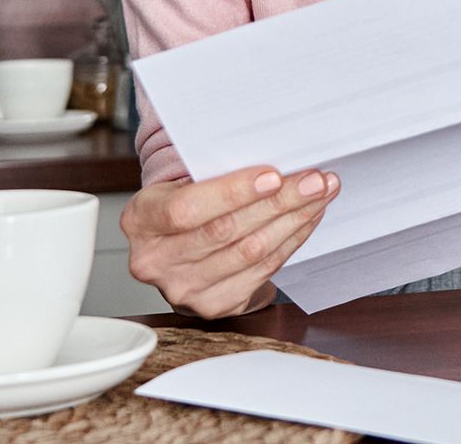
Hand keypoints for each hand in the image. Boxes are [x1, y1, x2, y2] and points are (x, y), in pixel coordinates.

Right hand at [122, 166, 339, 317]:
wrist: (175, 243)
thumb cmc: (185, 198)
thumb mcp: (182, 179)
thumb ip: (214, 170)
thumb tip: (277, 154)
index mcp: (141, 220)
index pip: (187, 209)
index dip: (233, 192)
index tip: (274, 175)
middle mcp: (155, 261)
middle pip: (226, 231)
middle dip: (278, 202)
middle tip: (315, 180)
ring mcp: (183, 290)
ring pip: (250, 253)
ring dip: (293, 220)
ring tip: (320, 194)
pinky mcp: (213, 305)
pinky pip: (263, 271)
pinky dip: (291, 241)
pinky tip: (307, 219)